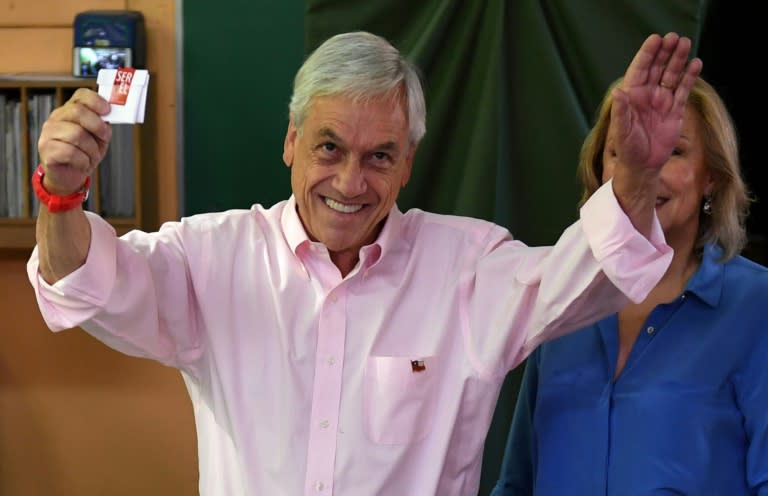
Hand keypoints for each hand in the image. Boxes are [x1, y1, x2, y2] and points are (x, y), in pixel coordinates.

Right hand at [38, 88, 111, 194]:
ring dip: (91, 149)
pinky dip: (83, 160)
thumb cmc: (85, 153)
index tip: (108, 111)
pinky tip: (82, 163)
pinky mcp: (46, 149)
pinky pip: (70, 152)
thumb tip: (110, 118)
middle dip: (97, 127)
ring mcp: (48, 133)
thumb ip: (103, 126)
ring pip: (76, 134)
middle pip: (78, 111)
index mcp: (71, 110)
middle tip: (103, 139)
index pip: (81, 95)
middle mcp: (57, 118)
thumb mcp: (99, 138)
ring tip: (91, 156)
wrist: (70, 175)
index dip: (96, 101)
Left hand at [611, 32, 702, 170]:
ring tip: (685, 44)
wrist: (643, 165)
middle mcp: (647, 95)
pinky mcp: (675, 109)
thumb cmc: (628, 149)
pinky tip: (696, 64)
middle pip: (657, 68)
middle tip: (674, 37)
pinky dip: (690, 77)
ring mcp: (662, 101)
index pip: (639, 69)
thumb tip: (617, 92)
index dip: (647, 54)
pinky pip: (683, 89)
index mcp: (632, 96)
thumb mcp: (622, 131)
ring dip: (678, 60)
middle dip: (664, 52)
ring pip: (671, 75)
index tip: (655, 39)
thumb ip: (621, 112)